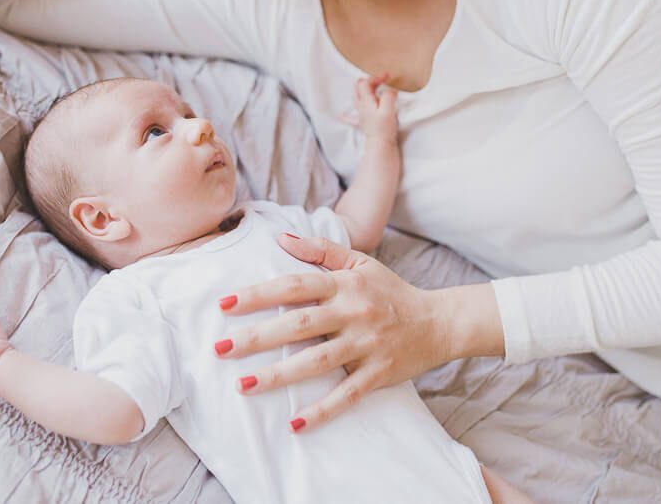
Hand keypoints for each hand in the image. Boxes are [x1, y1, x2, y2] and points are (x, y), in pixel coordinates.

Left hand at [214, 235, 449, 431]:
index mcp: (345, 284)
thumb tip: (280, 237)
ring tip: (243, 386)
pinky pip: (347, 395)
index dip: (259, 294)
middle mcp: (354, 313)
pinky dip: (322, 411)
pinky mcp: (379, 373)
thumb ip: (320, 249)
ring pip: (317, 361)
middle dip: (257, 337)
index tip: (224, 304)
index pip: (295, 285)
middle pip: (299, 324)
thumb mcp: (360, 263)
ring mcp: (367, 345)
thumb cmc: (391, 292)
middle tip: (220, 349)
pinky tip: (294, 423)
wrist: (440, 322)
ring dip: (279, 375)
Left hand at [341, 74, 397, 142]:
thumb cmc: (384, 128)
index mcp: (366, 101)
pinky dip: (347, 115)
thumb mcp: (388, 109)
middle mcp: (361, 107)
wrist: (380, 145)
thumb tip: (390, 90)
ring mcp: (361, 115)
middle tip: (380, 80)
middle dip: (368, 81)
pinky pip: (351, 118)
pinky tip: (342, 116)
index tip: (387, 77)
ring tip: (369, 87)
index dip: (376, 77)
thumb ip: (388, 96)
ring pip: (356, 98)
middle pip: (358, 88)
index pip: (365, 83)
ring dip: (361, 90)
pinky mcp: (363, 123)